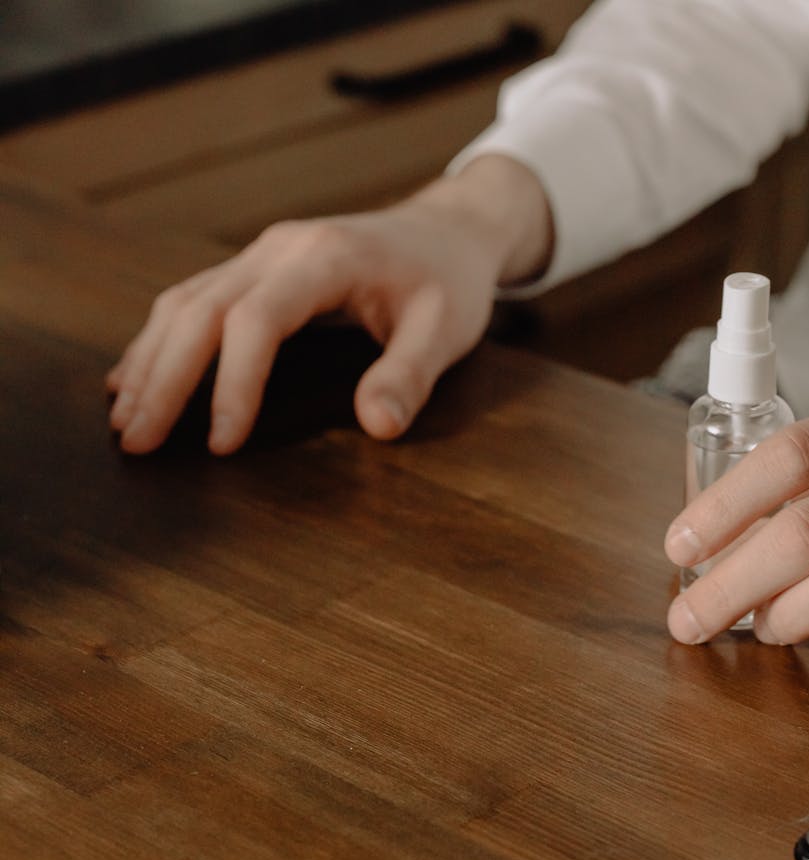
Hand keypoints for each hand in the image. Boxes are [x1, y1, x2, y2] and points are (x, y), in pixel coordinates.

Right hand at [106, 155, 552, 453]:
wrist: (447, 232)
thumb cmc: (449, 282)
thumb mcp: (447, 330)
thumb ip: (412, 376)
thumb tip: (379, 428)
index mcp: (326, 258)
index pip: (258, 320)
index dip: (234, 382)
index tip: (223, 443)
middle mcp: (281, 248)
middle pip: (200, 309)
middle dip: (165, 378)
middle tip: (137, 444)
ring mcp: (263, 253)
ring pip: (185, 302)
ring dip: (150, 361)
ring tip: (124, 422)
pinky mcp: (256, 267)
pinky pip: (193, 299)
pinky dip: (160, 341)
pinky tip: (135, 379)